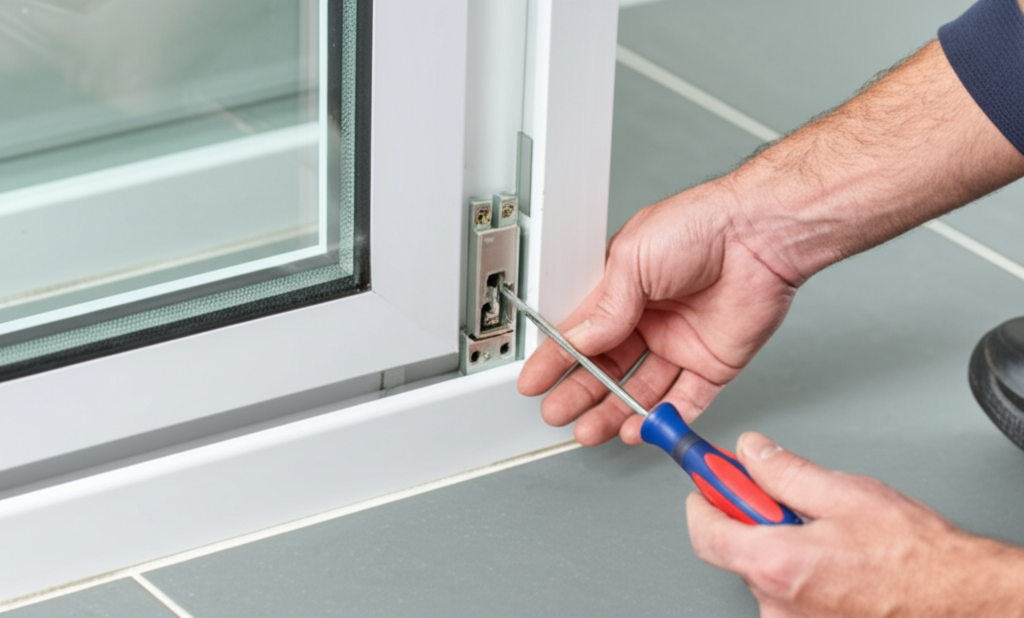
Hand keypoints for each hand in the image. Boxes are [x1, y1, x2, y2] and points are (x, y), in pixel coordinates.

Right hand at [517, 180, 797, 444]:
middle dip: (580, 394)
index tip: (535, 382)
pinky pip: (685, 401)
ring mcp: (681, 344)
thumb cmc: (701, 225)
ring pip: (640, 391)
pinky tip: (639, 428)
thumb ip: (605, 308)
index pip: (581, 334)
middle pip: (607, 369)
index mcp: (624, 291)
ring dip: (614, 412)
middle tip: (559, 413)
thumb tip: (579, 341)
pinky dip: (662, 418)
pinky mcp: (714, 364)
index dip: (556, 359)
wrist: (761, 234)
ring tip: (591, 430)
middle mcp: (651, 320)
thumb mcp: (632, 260)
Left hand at [689, 432, 1023, 616]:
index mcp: (776, 563)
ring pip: (764, 570)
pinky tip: (832, 558)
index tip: (706, 479)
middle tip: (779, 496)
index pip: (705, 532)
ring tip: (824, 532)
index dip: (704, 499)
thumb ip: (784, 470)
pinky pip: (787, 590)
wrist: (958, 599)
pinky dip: (798, 569)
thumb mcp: (844, 492)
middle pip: (734, 549)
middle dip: (750, 517)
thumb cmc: (915, 556)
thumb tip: (751, 452)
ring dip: (779, 545)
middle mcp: (776, 601)